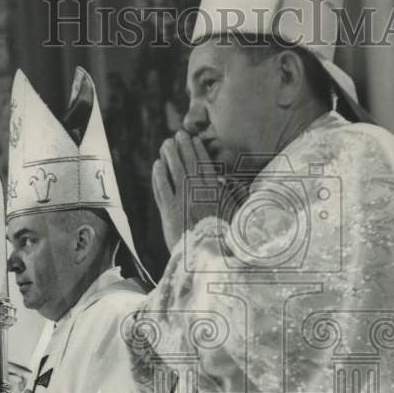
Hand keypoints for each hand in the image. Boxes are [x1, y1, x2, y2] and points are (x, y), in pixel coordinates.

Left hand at [153, 130, 223, 251]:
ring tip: (166, 144)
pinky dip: (158, 175)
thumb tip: (230, 182)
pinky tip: (157, 165)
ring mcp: (181, 201)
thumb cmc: (224, 239)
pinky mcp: (168, 212)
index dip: (199, 151)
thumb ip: (233, 197)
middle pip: (188, 164)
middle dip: (183, 147)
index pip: (205, 165)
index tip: (195, 140)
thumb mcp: (235, 216)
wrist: (207, 257)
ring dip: (169, 156)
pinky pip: (161, 188)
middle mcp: (197, 193)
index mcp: (215, 192)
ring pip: (173, 172)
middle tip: (178, 135)